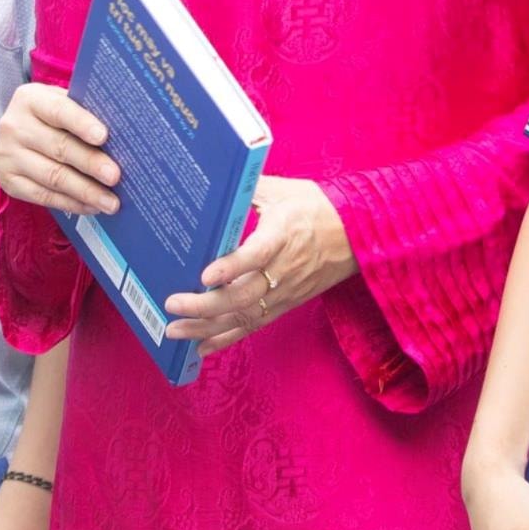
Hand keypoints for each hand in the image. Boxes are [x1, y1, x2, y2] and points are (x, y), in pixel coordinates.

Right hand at [0, 83, 119, 216]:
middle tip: (115, 176)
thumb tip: (124, 134)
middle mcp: (14, 126)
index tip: (104, 136)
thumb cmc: (53, 116)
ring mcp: (7, 155)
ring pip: (53, 176)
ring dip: (85, 191)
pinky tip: (92, 206)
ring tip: (111, 202)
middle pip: (59, 147)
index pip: (58, 110)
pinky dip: (71, 203)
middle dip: (90, 163)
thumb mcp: (64, 103)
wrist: (17, 132)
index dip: (81, 123)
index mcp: (30, 99)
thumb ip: (86, 112)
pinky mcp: (8, 181)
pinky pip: (43, 197)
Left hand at [165, 177, 355, 355]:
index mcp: (283, 233)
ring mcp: (285, 292)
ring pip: (244, 316)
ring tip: (174, 330)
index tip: (205, 276)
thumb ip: (247, 189)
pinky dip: (226, 339)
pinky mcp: (286, 305)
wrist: (356, 234)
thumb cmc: (316, 207)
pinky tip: (200, 346)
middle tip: (172, 305)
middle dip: (205, 306)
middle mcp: (284, 268)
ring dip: (207, 327)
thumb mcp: (283, 190)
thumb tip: (214, 183)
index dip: (231, 268)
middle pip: (243, 295)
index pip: (257, 255)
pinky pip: (254, 326)